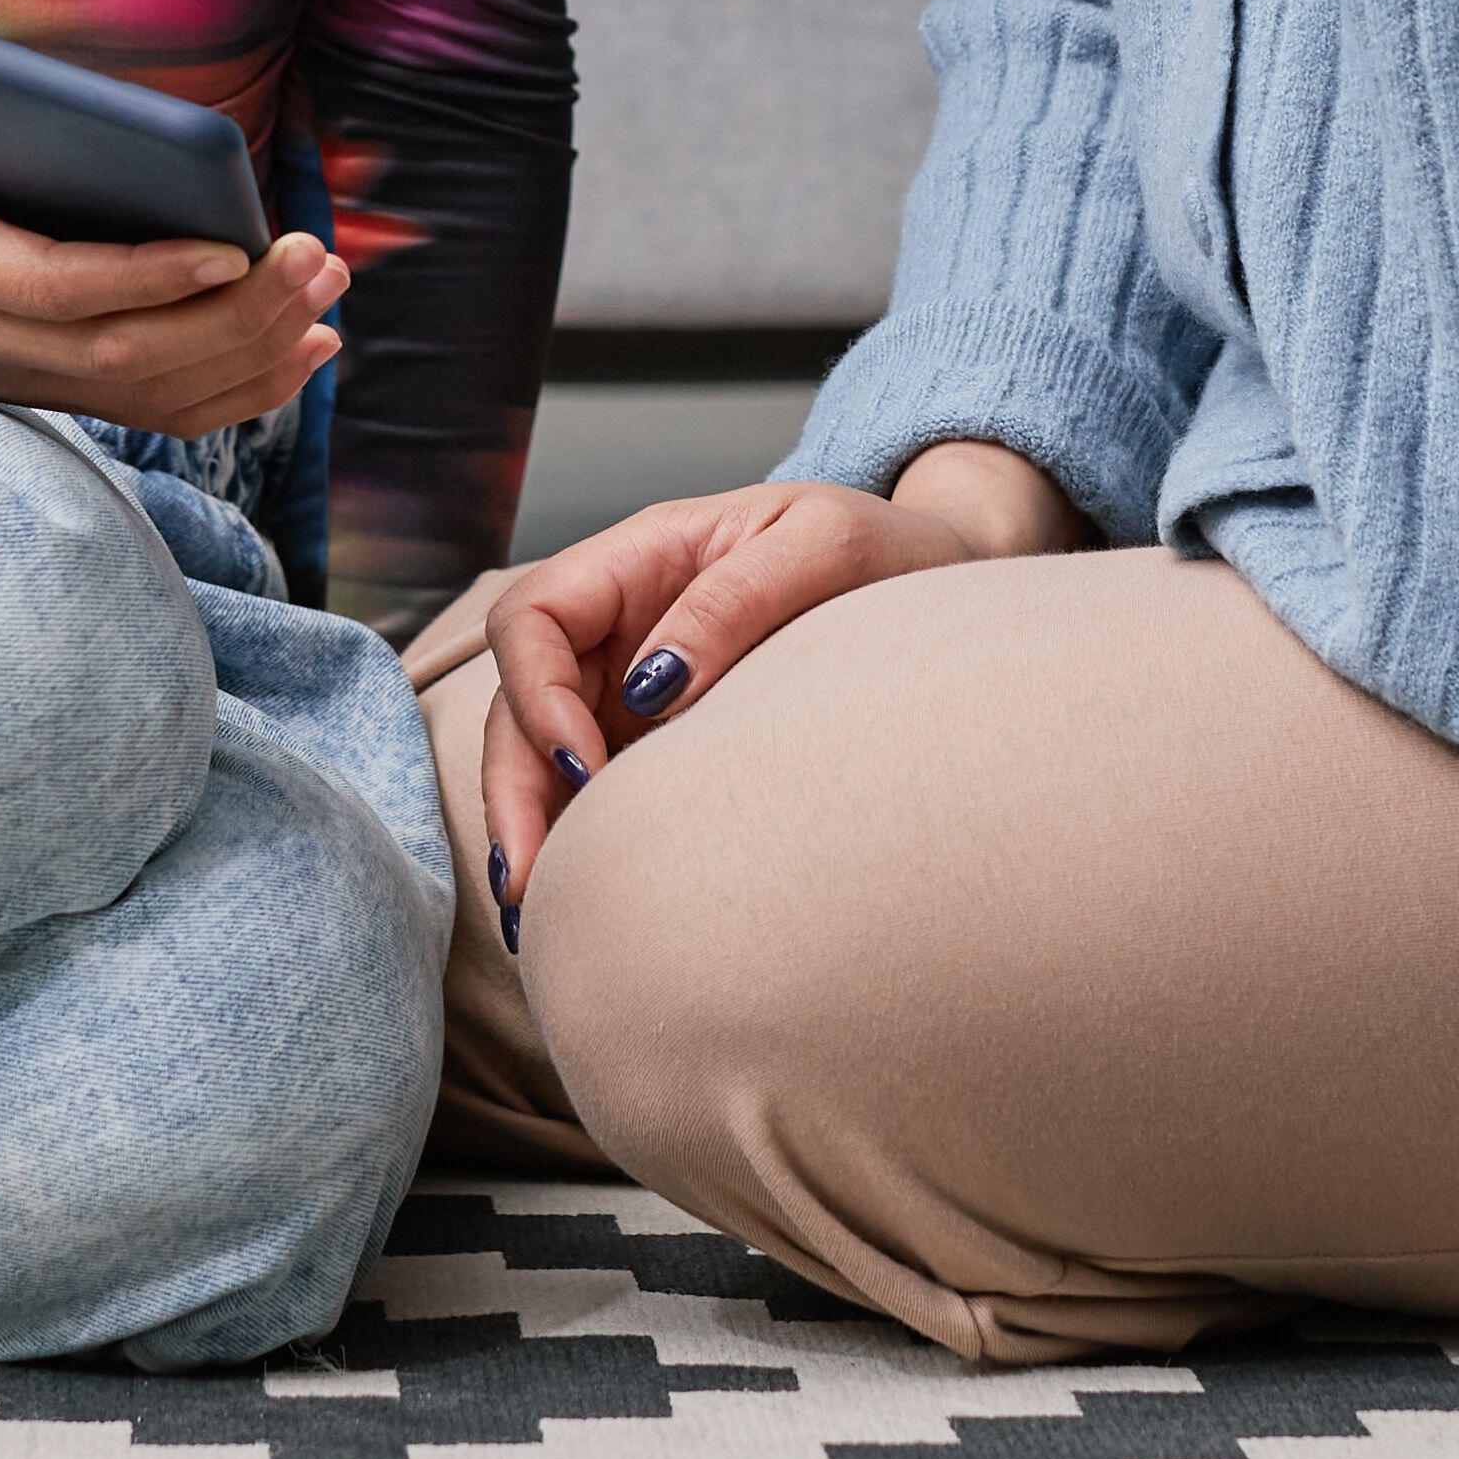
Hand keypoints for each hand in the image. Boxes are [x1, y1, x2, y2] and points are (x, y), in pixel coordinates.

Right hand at [0, 79, 340, 441]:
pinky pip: (152, 409)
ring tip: (327, 295)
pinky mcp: (47, 387)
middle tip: (318, 261)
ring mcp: (19, 377)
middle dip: (232, 317)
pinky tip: (302, 351)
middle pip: (124, 352)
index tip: (227, 246)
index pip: (54, 288)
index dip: (143, 275)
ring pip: (150, 392)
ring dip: (249, 355)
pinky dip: (237, 392)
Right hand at [477, 439, 1086, 937]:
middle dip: (514, 789)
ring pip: (543, 757)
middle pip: (519, 701)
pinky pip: (600, 794)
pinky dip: (581, 847)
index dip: (535, 693)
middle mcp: (622, 626)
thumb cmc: (890, 551)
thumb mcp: (827, 543)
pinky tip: (580, 908)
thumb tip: (654, 685)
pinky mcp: (664, 746)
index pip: (535, 616)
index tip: (584, 767)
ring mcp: (635, 688)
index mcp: (645, 557)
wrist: (943, 586)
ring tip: (538, 916)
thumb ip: (736, 598)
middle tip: (531, 881)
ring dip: (533, 830)